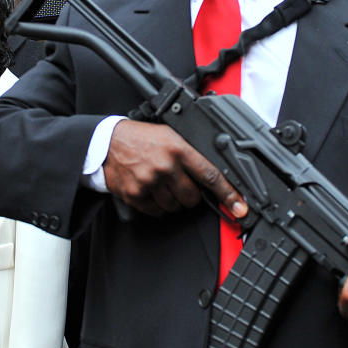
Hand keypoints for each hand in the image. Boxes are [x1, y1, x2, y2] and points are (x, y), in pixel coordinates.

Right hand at [103, 120, 247, 218]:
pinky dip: (157, 205)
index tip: (239, 207)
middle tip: (179, 182)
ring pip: (175, 207)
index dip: (228, 194)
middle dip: (190, 194)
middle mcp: (165, 165)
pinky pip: (157, 212)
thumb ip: (191, 153)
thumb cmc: (141, 138)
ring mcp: (150, 182)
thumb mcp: (170, 135)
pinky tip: (150, 190)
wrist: (108, 142)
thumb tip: (214, 174)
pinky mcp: (136, 195)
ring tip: (161, 183)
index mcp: (178, 148)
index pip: (210, 175)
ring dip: (172, 200)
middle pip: (192, 197)